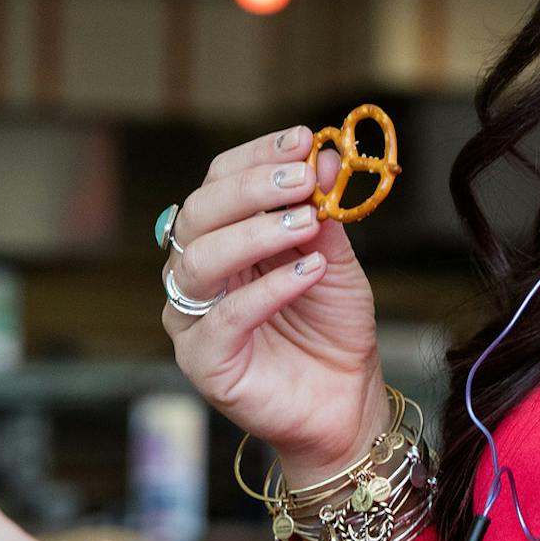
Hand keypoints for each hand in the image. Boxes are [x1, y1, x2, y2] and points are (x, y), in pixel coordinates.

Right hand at [161, 125, 388, 477]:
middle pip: (199, 214)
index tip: (303, 140)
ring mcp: (192, 318)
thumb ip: (324, 212)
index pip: (218, 181)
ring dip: (255, 233)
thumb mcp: (335, 259)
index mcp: (222, 239)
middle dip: (252, 188)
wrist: (347, 400)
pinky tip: (308, 270)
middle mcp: (197, 273)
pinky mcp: (203, 361)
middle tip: (303, 181)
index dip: (256, 156)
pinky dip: (268, 288)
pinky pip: (225, 317)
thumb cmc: (333, 328)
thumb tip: (325, 156)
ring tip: (308, 223)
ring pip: (199, 261)